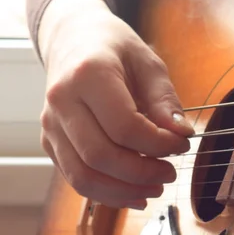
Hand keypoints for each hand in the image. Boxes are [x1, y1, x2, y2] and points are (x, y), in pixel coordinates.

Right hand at [38, 0, 194, 208]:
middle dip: (142, 173)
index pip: (124, 126)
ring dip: (123, 191)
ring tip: (155, 189)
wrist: (73, 40)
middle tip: (171, 173)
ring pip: (83, 176)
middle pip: (100, 156)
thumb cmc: (115, 49)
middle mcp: (62, 102)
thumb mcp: (149, 64)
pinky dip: (106, 193)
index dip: (158, 144)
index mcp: (88, 76)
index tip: (182, 144)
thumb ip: (165, 100)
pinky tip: (134, 193)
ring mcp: (51, 125)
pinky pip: (76, 179)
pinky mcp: (51, 142)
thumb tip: (181, 135)